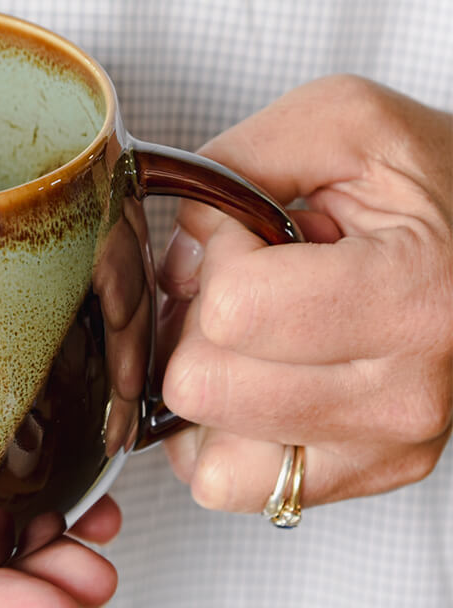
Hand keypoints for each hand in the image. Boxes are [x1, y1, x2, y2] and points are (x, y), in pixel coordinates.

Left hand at [158, 75, 452, 512]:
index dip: (219, 258)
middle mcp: (403, 395)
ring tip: (254, 333)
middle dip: (201, 324)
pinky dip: (215, 434)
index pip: (232, 310)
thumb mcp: (345, 124)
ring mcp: (385, 448)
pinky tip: (250, 380)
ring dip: (205, 381)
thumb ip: (240, 162)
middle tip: (246, 288)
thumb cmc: (435, 184)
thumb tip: (179, 255)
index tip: (253, 233)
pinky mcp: (364, 476)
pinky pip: (227, 483)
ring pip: (204, 448)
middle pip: (204, 386)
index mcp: (411, 297)